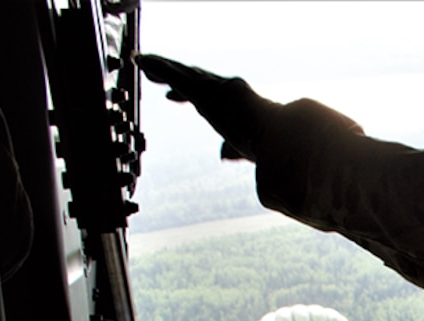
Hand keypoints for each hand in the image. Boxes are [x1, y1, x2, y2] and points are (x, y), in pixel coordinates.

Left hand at [138, 54, 270, 161]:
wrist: (281, 138)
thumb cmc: (274, 148)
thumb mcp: (250, 150)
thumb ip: (235, 150)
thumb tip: (223, 154)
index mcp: (239, 103)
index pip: (212, 93)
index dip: (190, 93)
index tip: (172, 96)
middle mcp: (226, 90)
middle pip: (196, 78)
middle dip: (176, 76)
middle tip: (155, 74)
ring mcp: (215, 89)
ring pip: (183, 74)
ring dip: (163, 68)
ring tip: (144, 62)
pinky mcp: (204, 91)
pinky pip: (176, 76)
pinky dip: (158, 68)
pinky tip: (143, 62)